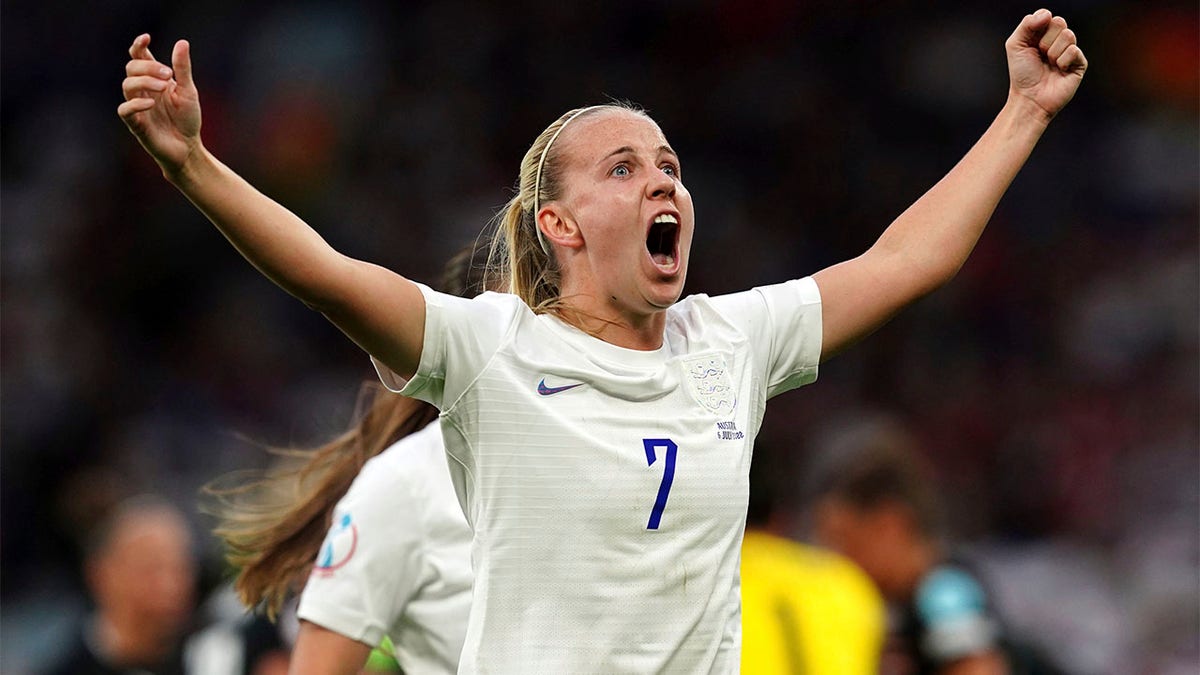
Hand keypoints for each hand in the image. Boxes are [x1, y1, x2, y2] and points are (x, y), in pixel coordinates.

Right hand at [117, 34, 201, 176]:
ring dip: (145, 81)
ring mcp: (137, 106)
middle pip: (131, 67)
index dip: (138, 46)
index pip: (138, 57)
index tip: (145, 37)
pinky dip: (136, 103)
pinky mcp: (135, 124)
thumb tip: (182, 42)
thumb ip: (183, 68)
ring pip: (127, 85)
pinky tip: (151, 103)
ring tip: (165, 87)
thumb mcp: (188, 91)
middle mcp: (142, 90)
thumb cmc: (187, 119)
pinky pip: (124, 110)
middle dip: (149, 67)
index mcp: (153, 80)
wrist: (189, 147)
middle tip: (169, 75)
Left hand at [1005, 9, 1087, 119]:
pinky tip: (1059, 70)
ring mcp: (1070, 51)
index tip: (1030, 43)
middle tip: (1040, 55)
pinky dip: (1062, 61)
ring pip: (1068, 35)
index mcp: (1043, 34)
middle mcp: (1058, 40)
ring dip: (1052, 52)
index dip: (1038, 28)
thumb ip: (1026, 25)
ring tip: (1048, 64)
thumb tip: (1047, 14)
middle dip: (1045, 40)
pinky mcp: (1080, 63)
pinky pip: (1074, 51)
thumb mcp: (1016, 45)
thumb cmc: (1022, 74)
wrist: (1030, 98)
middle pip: (1059, 22)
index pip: (1047, 16)